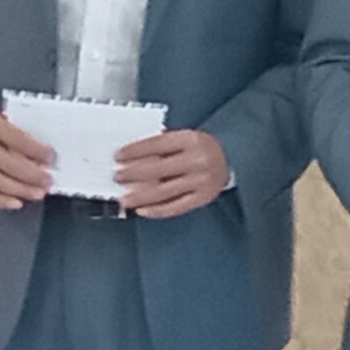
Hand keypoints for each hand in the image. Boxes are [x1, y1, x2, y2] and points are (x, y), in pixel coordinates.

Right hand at [0, 108, 55, 209]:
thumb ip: (17, 135)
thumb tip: (41, 158)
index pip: (17, 140)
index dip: (37, 151)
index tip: (51, 158)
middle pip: (9, 165)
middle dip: (32, 175)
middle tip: (48, 181)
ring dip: (22, 190)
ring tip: (38, 193)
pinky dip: (2, 201)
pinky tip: (17, 202)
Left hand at [115, 128, 231, 220]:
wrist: (231, 159)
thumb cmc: (202, 148)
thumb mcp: (185, 138)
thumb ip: (162, 145)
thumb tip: (132, 157)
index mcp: (191, 140)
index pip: (157, 145)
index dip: (135, 151)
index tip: (119, 156)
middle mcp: (197, 160)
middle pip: (158, 169)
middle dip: (133, 174)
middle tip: (118, 177)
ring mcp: (200, 181)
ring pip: (164, 191)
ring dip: (140, 196)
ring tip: (124, 199)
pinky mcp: (202, 198)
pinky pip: (176, 207)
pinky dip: (157, 210)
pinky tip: (143, 210)